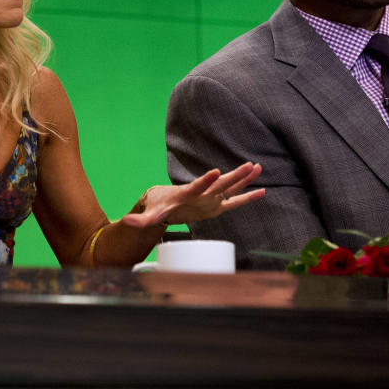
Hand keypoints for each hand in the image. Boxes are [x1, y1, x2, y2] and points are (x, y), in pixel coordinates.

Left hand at [121, 162, 264, 227]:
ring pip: (230, 188)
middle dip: (234, 176)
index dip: (206, 180)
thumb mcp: (149, 215)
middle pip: (220, 184)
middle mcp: (202, 194)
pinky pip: (235, 201)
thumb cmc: (158, 207)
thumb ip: (140, 220)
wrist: (164, 201)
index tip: (216, 171)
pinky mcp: (216, 205)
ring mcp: (211, 198)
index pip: (197, 186)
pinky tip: (262, 190)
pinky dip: (247, 196)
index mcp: (187, 194)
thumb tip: (126, 222)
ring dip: (243, 179)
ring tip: (258, 167)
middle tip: (249, 165)